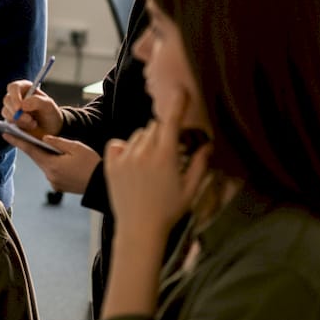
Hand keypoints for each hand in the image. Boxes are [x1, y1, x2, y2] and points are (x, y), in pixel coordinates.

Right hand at [2, 79, 62, 136]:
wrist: (50, 129)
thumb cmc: (50, 113)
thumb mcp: (48, 106)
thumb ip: (37, 101)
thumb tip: (22, 104)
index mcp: (25, 88)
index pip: (14, 87)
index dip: (14, 96)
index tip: (19, 107)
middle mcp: (16, 96)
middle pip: (7, 100)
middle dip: (17, 112)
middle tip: (30, 120)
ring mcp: (11, 108)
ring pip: (6, 112)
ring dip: (19, 120)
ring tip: (33, 124)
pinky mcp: (10, 119)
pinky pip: (7, 121)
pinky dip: (18, 125)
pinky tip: (29, 126)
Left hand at [2, 133, 99, 194]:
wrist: (101, 185)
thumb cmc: (92, 164)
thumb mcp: (76, 147)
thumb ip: (58, 142)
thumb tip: (44, 138)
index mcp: (52, 165)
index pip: (30, 151)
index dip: (17, 141)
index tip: (5, 135)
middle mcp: (50, 176)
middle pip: (37, 158)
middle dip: (33, 147)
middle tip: (24, 135)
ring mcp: (54, 182)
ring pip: (45, 164)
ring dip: (46, 156)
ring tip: (53, 148)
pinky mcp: (59, 186)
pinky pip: (52, 171)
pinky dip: (54, 164)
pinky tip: (63, 160)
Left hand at [102, 92, 210, 242]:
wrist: (139, 229)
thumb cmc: (169, 211)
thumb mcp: (191, 189)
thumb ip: (200, 164)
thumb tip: (208, 145)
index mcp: (165, 156)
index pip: (171, 121)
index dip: (177, 104)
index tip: (181, 90)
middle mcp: (143, 152)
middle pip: (155, 126)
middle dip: (163, 132)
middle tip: (169, 151)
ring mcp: (124, 157)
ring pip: (138, 135)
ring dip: (146, 141)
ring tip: (151, 163)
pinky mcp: (110, 165)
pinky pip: (118, 143)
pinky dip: (125, 147)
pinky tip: (132, 161)